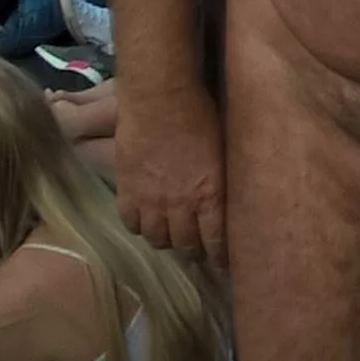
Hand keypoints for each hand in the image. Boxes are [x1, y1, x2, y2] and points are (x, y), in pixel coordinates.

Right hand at [117, 83, 229, 266]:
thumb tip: (233, 197)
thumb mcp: (226, 150)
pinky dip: (139, 225)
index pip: (216, 242)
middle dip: (194, 251)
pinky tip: (146, 220)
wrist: (160, 97)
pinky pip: (131, 223)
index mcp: (211, 195)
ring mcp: (151, 201)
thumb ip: (225, 180)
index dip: (220, 256)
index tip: (224, 263)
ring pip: (157, 239)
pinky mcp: (126, 191)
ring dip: (166, 239)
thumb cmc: (203, 113)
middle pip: (185, 245)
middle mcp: (181, 206)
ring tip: (171, 234)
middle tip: (197, 250)